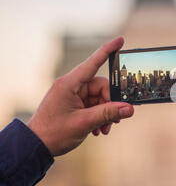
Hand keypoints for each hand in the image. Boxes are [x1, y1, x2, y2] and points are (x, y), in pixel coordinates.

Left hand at [28, 37, 133, 156]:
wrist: (36, 145)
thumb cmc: (54, 132)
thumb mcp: (84, 123)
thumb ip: (108, 114)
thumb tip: (129, 109)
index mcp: (69, 84)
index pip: (93, 62)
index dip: (108, 51)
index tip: (120, 40)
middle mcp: (72, 86)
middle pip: (102, 87)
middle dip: (111, 104)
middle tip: (115, 119)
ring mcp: (74, 95)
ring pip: (100, 98)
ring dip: (106, 114)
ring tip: (104, 129)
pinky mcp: (75, 104)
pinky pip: (94, 106)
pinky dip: (99, 117)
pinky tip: (98, 129)